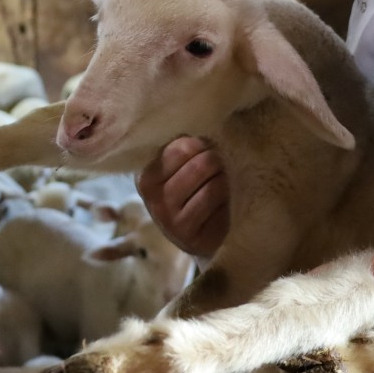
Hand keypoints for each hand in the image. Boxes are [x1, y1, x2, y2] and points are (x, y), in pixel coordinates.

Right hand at [137, 137, 229, 257]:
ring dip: (224, 181)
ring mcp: (173, 223)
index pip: (182, 147)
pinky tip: (223, 205)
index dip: (201, 144)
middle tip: (218, 166)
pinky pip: (221, 210)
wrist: (193, 235)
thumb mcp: (174, 168)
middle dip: (216, 161)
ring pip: (214, 187)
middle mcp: (155, 201)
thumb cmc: (186, 192)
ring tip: (221, 183)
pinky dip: (227, 203)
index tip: (205, 149)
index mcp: (146, 178)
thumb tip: (204, 134)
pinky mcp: (193, 238)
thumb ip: (181, 149)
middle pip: (202, 165)